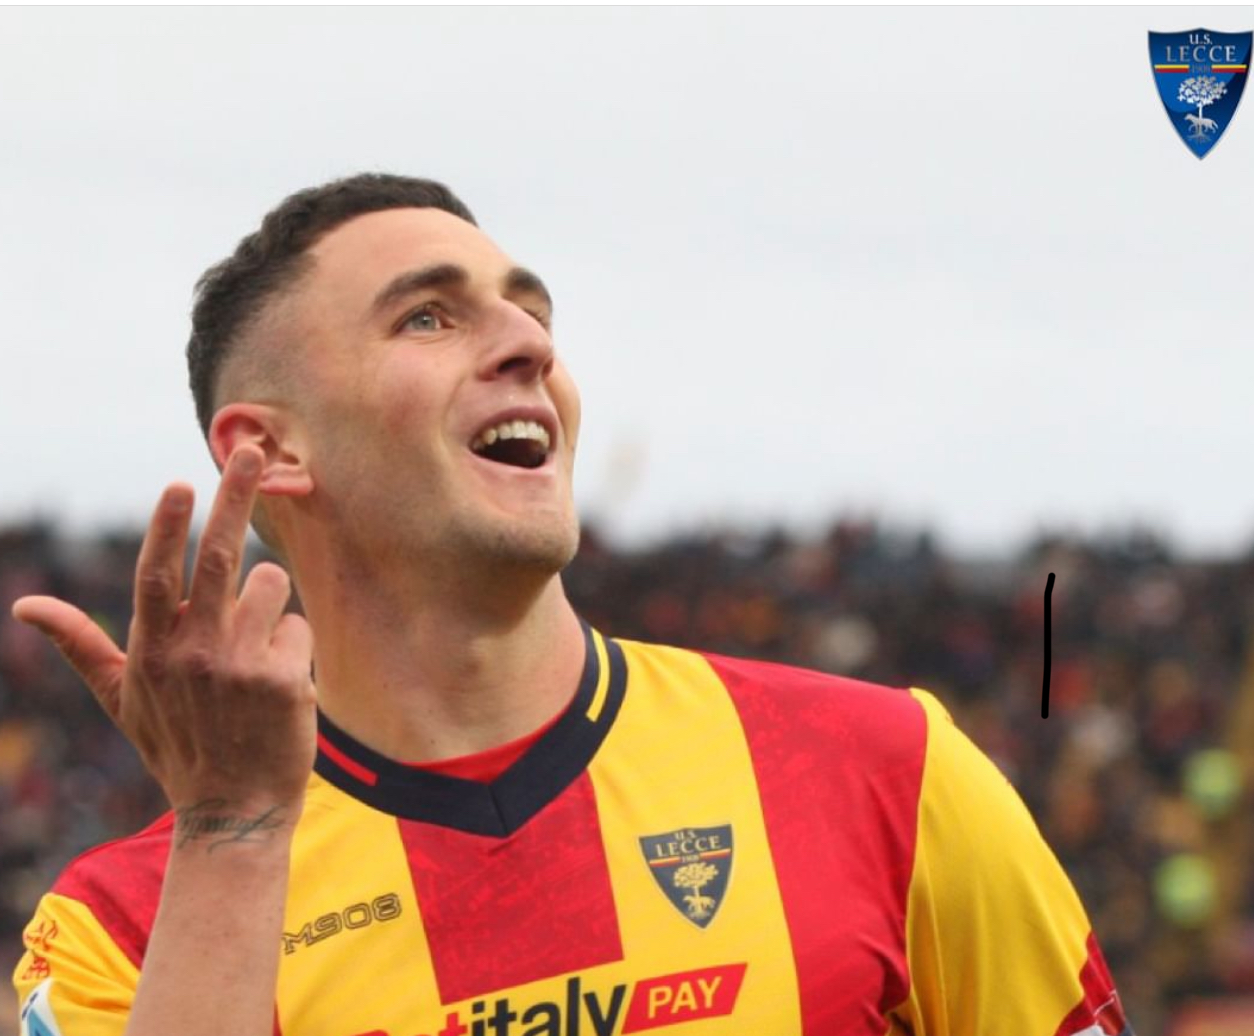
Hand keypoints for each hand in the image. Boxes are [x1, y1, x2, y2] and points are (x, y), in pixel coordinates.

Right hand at [11, 447, 315, 835]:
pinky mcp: (285, 682)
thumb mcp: (122, 698)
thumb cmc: (178, 745)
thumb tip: (24, 605)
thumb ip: (81, 644)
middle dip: (236, 496)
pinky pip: (299, 629)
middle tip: (254, 451)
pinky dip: (293, 648)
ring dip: (268, 605)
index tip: (178, 483)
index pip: (158, 575)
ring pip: (270, 585)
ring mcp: (240, 667)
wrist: (233, 810)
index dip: (167, 526)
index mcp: (152, 650)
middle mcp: (193, 653)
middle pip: (220, 556)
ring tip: (253, 655)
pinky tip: (278, 688)